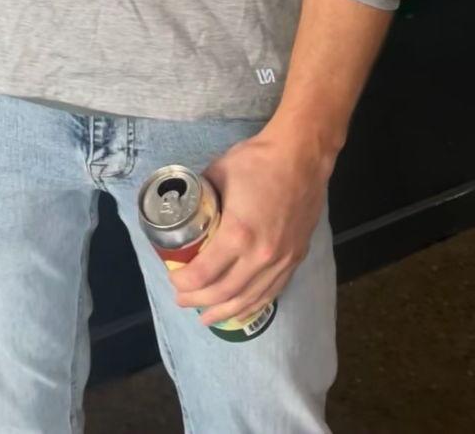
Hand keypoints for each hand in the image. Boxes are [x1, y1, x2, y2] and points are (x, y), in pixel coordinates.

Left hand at [167, 133, 329, 328]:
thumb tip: (186, 209)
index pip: (205, 272)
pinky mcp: (295, 259)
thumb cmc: (256, 161)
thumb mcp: (216, 174)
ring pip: (250, 298)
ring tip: (206, 317)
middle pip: (225, 292)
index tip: (173, 280)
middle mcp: (261, 255)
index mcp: (238, 234)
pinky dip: (253, 305)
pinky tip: (240, 309)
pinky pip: (271, 292)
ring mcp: (282, 261)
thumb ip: (202, 197)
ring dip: (225, 312)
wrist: (301, 157)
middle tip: (182, 300)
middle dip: (199, 301)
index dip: (186, 282)